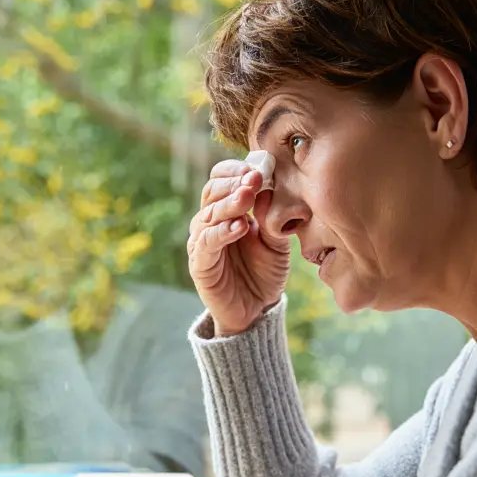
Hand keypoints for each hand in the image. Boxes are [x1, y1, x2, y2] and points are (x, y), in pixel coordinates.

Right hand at [187, 159, 290, 336]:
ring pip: (209, 214)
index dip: (237, 170)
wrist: (257, 309)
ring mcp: (202, 241)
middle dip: (234, 182)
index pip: (222, 178)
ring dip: (230, 203)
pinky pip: (207, 242)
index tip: (260, 167)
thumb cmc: (265, 271)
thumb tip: (268, 189)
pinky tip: (240, 226)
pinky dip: (223, 231)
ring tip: (248, 196)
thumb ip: (271, 217)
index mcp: (227, 209)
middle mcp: (210, 220)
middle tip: (255, 178)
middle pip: (212, 191)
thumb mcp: (276, 241)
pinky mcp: (200, 263)